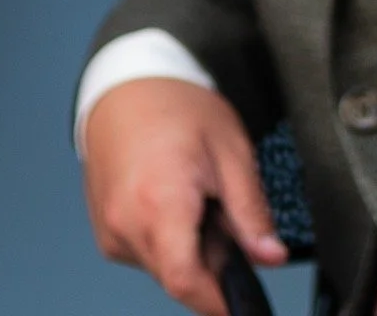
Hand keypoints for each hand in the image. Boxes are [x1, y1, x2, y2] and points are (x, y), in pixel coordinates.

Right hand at [84, 78, 285, 315]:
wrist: (126, 82)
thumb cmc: (175, 105)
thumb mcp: (230, 149)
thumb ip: (251, 211)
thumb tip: (271, 255)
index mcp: (159, 201)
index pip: (186, 282)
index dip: (220, 301)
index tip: (242, 300)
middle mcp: (126, 221)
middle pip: (178, 277)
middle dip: (209, 263)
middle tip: (220, 217)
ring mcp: (110, 229)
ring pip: (161, 267)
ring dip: (186, 250)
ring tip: (193, 198)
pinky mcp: (105, 231)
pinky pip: (143, 254)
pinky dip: (164, 240)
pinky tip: (169, 200)